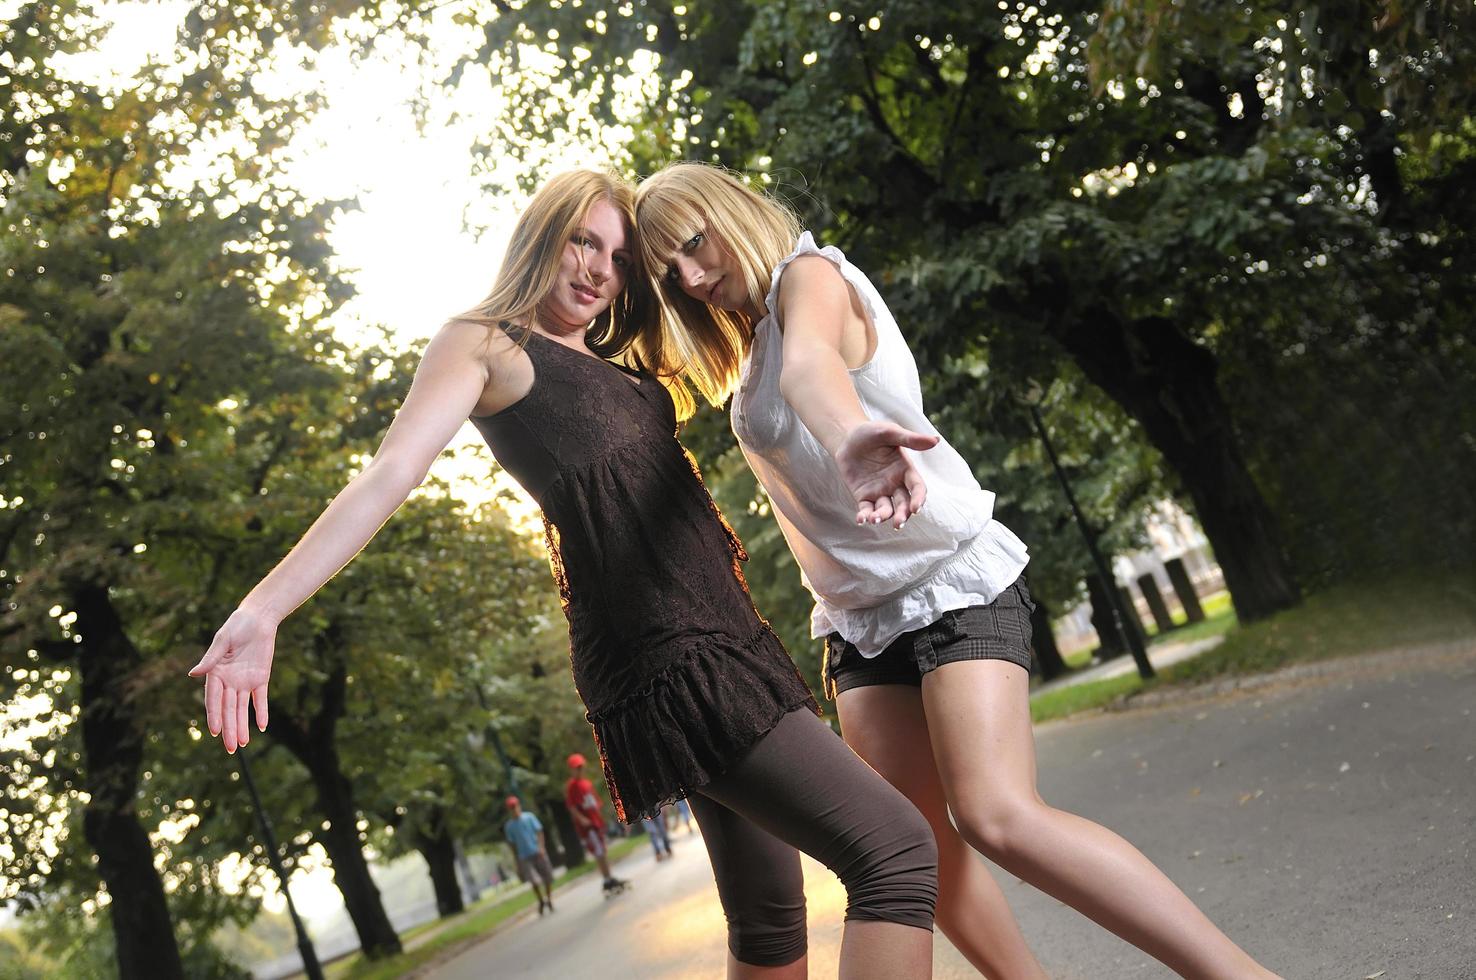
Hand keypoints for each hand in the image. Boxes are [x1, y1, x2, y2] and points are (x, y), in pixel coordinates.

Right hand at [188, 606, 276, 752]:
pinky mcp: (261, 679)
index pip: (213, 699)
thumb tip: (193, 674)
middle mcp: (228, 682)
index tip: (215, 732)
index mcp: (215, 673)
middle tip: (231, 748)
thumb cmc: (237, 626)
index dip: (214, 715)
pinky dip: (261, 712)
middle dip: (229, 729)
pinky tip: (262, 727)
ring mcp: (245, 682)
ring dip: (242, 726)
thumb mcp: (222, 641)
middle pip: (228, 709)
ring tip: (243, 744)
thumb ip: (210, 659)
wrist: (259, 618)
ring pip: (242, 709)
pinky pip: (260, 699)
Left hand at [834, 421, 939, 527]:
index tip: (915, 508)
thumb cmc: (871, 432)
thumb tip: (936, 441)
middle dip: (902, 515)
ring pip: (886, 510)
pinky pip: (866, 509)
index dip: (918, 499)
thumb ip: (910, 439)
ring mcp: (880, 492)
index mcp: (905, 470)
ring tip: (874, 519)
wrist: (847, 437)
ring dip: (882, 517)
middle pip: (903, 504)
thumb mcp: (890, 432)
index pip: (917, 488)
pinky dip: (864, 516)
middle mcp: (895, 484)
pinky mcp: (864, 496)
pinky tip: (861, 519)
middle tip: (898, 523)